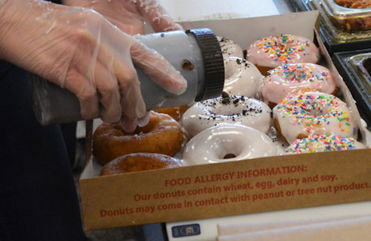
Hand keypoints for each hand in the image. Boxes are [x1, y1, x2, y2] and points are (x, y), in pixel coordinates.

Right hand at [0, 0, 185, 130]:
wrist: (10, 20)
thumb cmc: (45, 27)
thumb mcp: (82, 27)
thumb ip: (101, 47)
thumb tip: (117, 80)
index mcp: (108, 29)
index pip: (144, 52)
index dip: (163, 71)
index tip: (177, 86)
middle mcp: (100, 40)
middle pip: (129, 78)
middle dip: (135, 103)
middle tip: (135, 120)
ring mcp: (83, 53)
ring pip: (111, 90)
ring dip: (114, 111)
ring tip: (114, 120)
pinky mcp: (65, 68)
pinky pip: (88, 95)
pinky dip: (92, 109)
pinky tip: (90, 114)